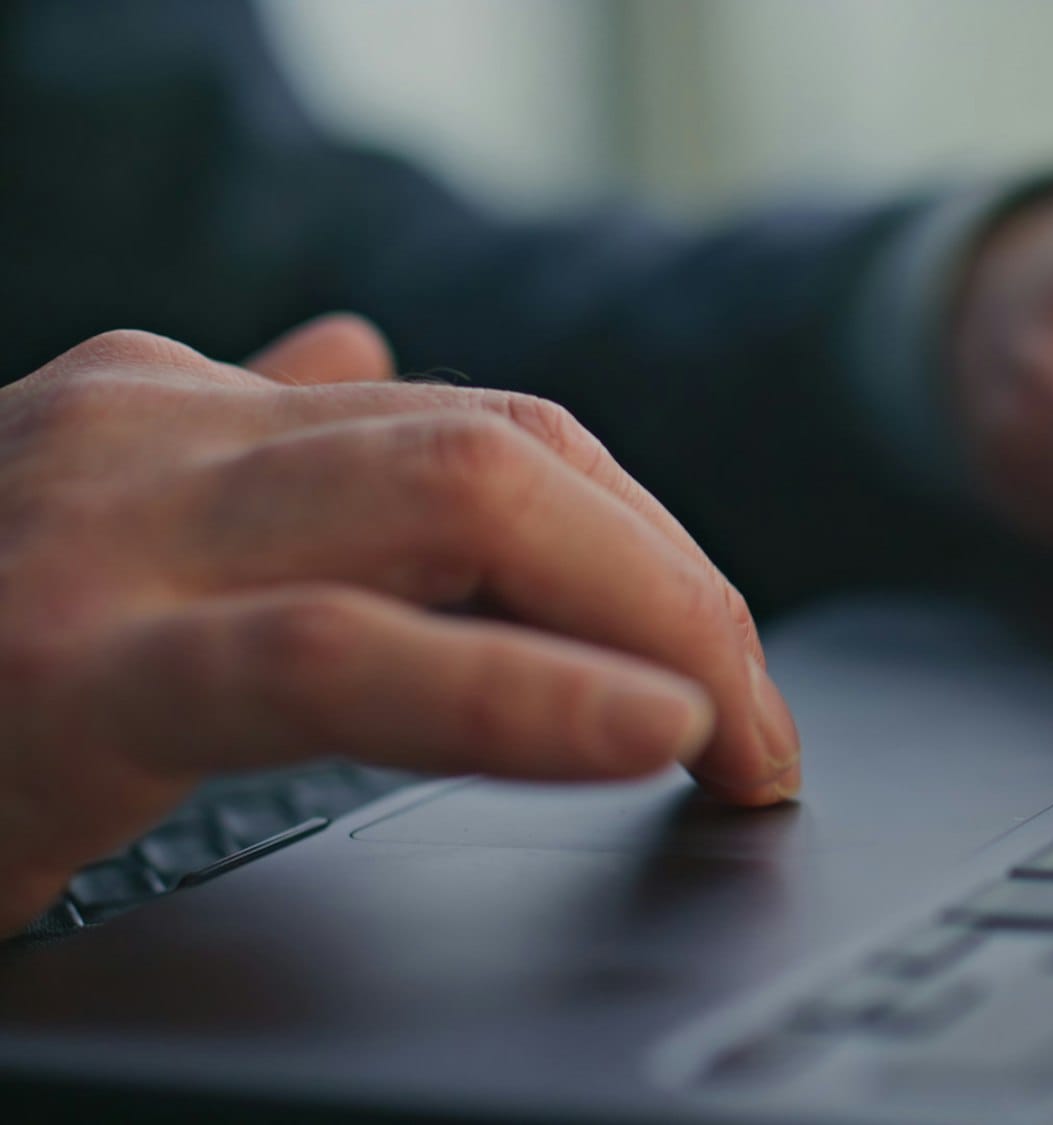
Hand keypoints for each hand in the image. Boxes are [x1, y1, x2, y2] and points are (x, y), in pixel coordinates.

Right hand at [0, 318, 797, 932]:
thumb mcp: (90, 523)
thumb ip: (248, 457)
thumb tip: (361, 351)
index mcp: (189, 411)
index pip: (493, 434)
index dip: (645, 551)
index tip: (723, 664)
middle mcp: (165, 433)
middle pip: (513, 453)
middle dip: (678, 588)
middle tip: (761, 728)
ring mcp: (115, 532)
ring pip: (462, 502)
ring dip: (654, 616)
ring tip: (741, 734)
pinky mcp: (67, 675)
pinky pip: (334, 661)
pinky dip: (515, 696)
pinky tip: (643, 730)